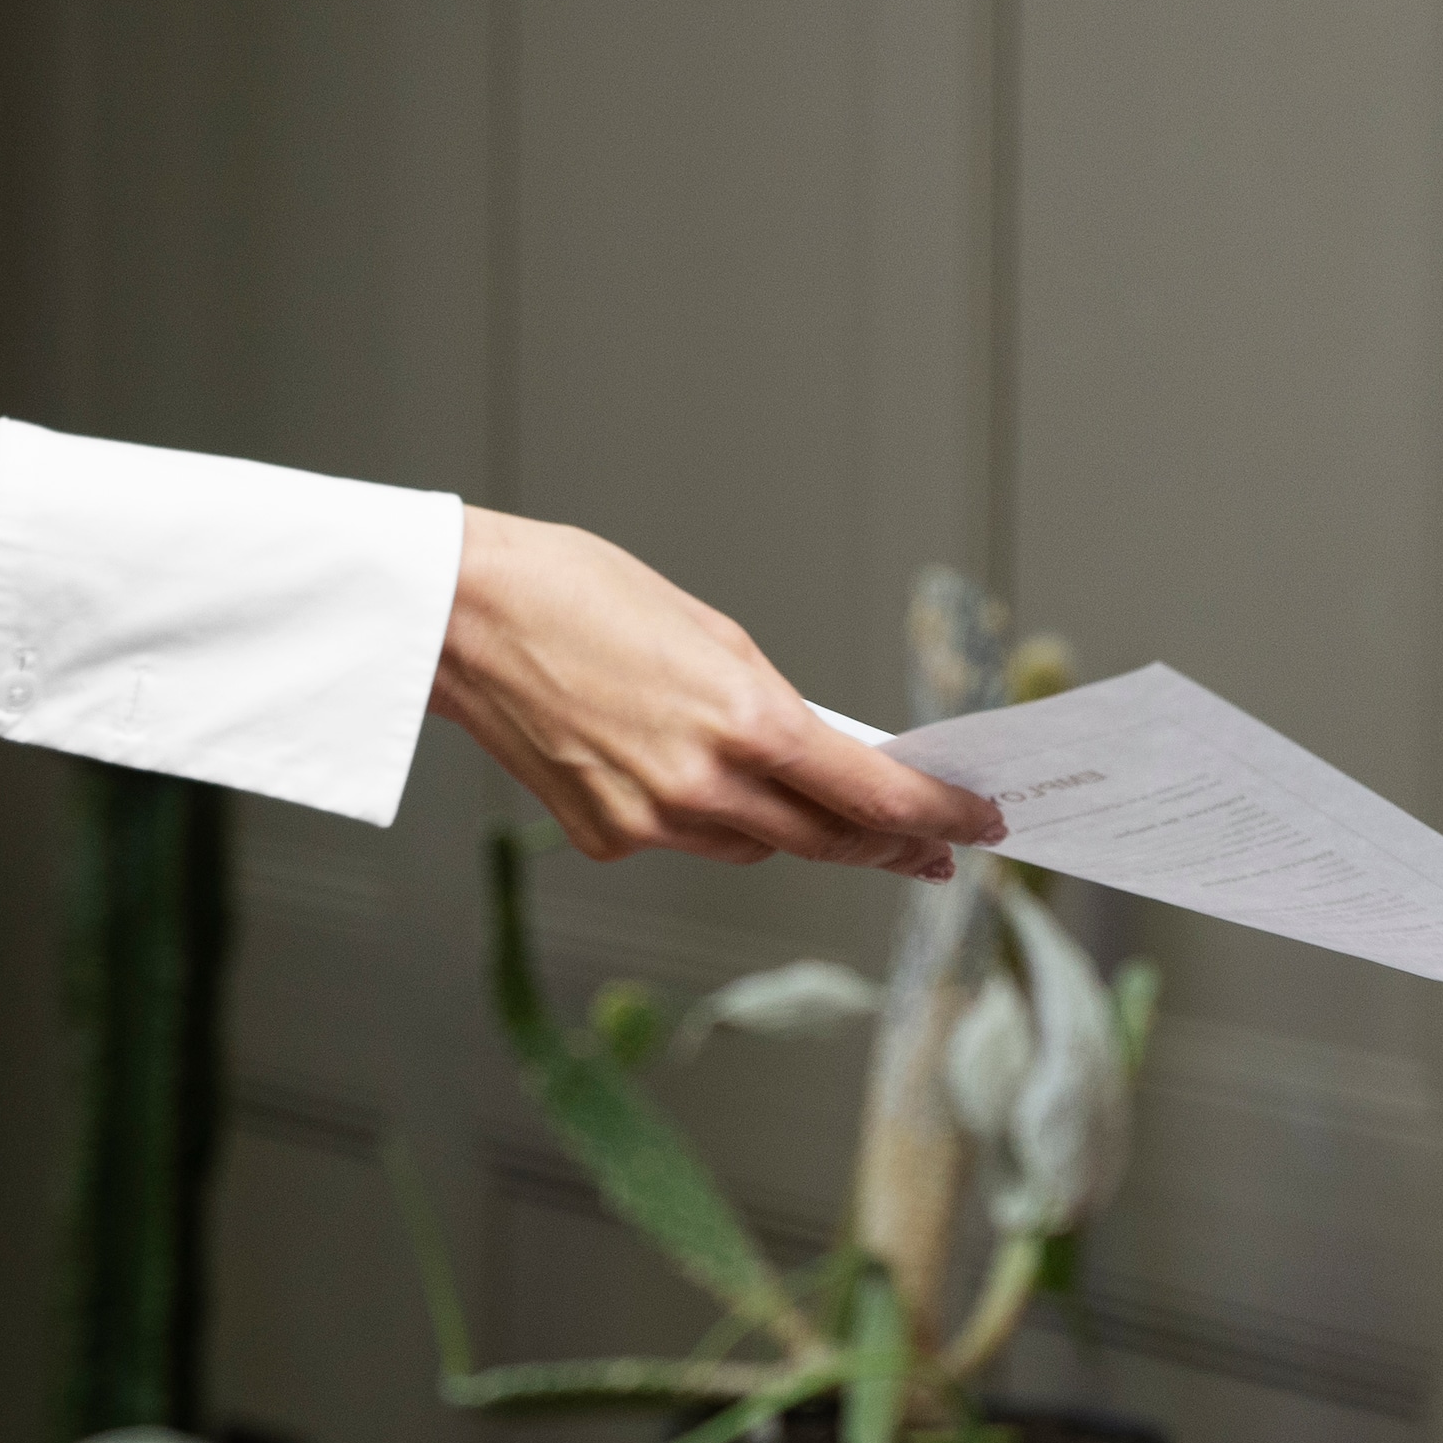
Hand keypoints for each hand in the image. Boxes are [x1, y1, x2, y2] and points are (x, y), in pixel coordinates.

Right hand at [431, 507, 1005, 877]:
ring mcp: (651, 824)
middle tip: (937, 848)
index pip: (875, 798)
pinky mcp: (605, 839)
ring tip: (810, 796)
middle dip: (891, 846)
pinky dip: (704, 815)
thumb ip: (775, 707)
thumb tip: (824, 757)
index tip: (980, 823)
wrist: (462, 615)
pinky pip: (686, 840)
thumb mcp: (713, 632)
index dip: (940, 817)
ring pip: (756, 844)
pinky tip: (678, 767)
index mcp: (747, 722)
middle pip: (829, 841)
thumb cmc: (580, 594)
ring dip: (793, 826)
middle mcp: (704, 788)